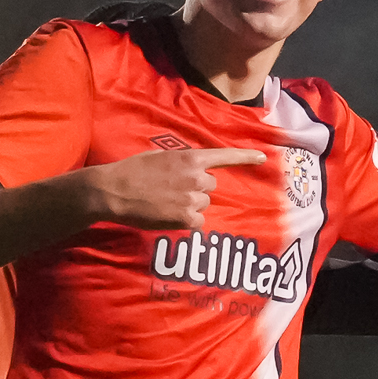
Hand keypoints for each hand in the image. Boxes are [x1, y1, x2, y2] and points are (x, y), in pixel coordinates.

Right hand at [78, 145, 267, 229]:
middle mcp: (197, 178)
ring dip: (190, 204)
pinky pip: (197, 221)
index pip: (225, 157)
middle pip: (210, 185)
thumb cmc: (132, 171)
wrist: (113, 191)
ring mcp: (193, 199)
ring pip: (203, 204)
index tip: (263, 157)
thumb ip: (182, 162)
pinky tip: (167, 214)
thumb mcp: (160, 157)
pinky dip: (186, 221)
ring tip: (165, 201)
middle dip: (196, 188)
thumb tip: (195, 169)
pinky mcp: (187, 219)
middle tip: (172, 189)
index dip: (245, 157)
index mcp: (190, 159)